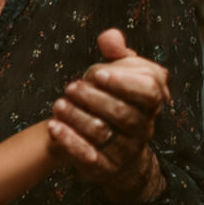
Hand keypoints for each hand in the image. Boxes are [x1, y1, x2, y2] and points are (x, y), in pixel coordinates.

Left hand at [49, 29, 169, 203]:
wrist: (120, 153)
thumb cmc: (117, 101)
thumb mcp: (120, 74)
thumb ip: (116, 52)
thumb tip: (110, 37)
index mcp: (150, 103)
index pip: (149, 93)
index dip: (124, 83)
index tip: (99, 73)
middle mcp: (142, 128)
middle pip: (122, 113)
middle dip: (93, 98)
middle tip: (71, 87)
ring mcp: (124, 151)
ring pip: (102, 133)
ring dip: (76, 117)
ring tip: (58, 104)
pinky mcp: (104, 168)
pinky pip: (88, 157)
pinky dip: (69, 141)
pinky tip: (53, 126)